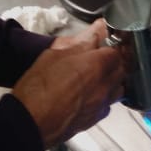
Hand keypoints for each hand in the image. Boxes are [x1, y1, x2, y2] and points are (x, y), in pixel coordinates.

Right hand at [12, 24, 124, 148]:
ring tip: (94, 78)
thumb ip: (82, 41)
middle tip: (97, 59)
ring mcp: (101, 104)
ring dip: (111, 81)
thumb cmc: (38, 87)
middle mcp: (104, 86)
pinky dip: (103, 98)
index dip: (110, 46)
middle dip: (113, 62)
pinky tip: (89, 95)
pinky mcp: (95, 119)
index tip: (102, 45)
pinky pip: (107, 105)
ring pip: (118, 88)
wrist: (29, 123)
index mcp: (96, 66)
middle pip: (121, 70)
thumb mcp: (55, 54)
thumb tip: (98, 28)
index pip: (117, 51)